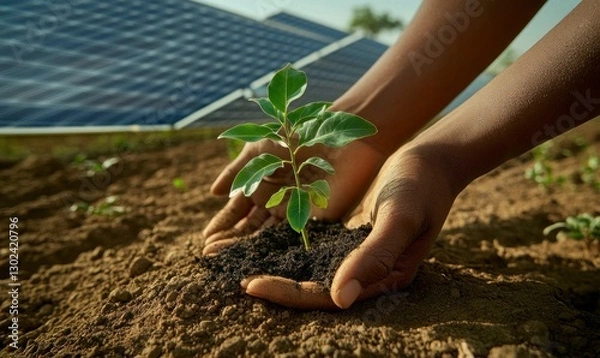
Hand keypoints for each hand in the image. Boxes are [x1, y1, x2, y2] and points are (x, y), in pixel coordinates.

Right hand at [202, 138, 385, 254]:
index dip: (223, 225)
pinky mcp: (314, 222)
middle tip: (210, 258)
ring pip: (267, 238)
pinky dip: (277, 252)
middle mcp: (275, 205)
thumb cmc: (296, 137)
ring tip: (228, 264)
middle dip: (230, 243)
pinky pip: (292, 240)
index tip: (206, 240)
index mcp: (261, 188)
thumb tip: (213, 192)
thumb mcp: (259, 149)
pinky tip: (263, 264)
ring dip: (248, 250)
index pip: (238, 212)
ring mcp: (294, 215)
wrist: (333, 137)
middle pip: (249, 229)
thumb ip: (237, 170)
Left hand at [240, 145, 461, 308]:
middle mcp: (364, 271)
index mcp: (382, 278)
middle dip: (269, 282)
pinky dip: (282, 244)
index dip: (288, 292)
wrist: (430, 160)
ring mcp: (353, 253)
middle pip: (310, 286)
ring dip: (269, 265)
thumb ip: (374, 256)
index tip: (251, 284)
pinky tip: (255, 239)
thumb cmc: (421, 188)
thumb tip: (339, 299)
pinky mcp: (344, 235)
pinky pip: (309, 246)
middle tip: (228, 276)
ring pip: (305, 267)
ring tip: (230, 261)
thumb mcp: (399, 217)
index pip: (327, 295)